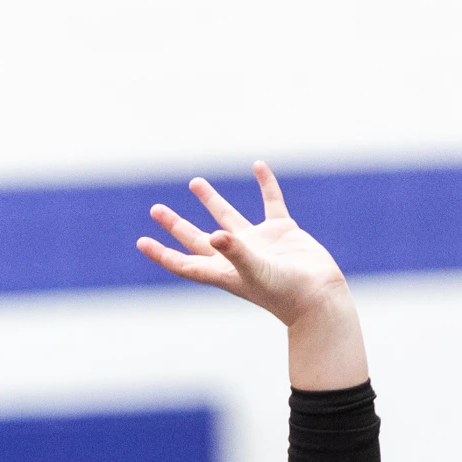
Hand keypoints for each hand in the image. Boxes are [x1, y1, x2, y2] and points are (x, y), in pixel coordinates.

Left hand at [138, 163, 341, 317]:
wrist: (320, 296)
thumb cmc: (285, 292)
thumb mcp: (257, 272)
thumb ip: (236, 252)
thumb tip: (215, 234)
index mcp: (223, 271)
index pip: (184, 262)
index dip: (162, 253)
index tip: (141, 242)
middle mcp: (235, 256)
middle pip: (197, 238)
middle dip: (176, 225)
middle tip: (155, 209)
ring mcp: (258, 243)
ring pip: (227, 217)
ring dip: (211, 201)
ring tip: (194, 182)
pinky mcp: (282, 231)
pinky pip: (271, 202)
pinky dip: (265, 184)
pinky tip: (259, 166)